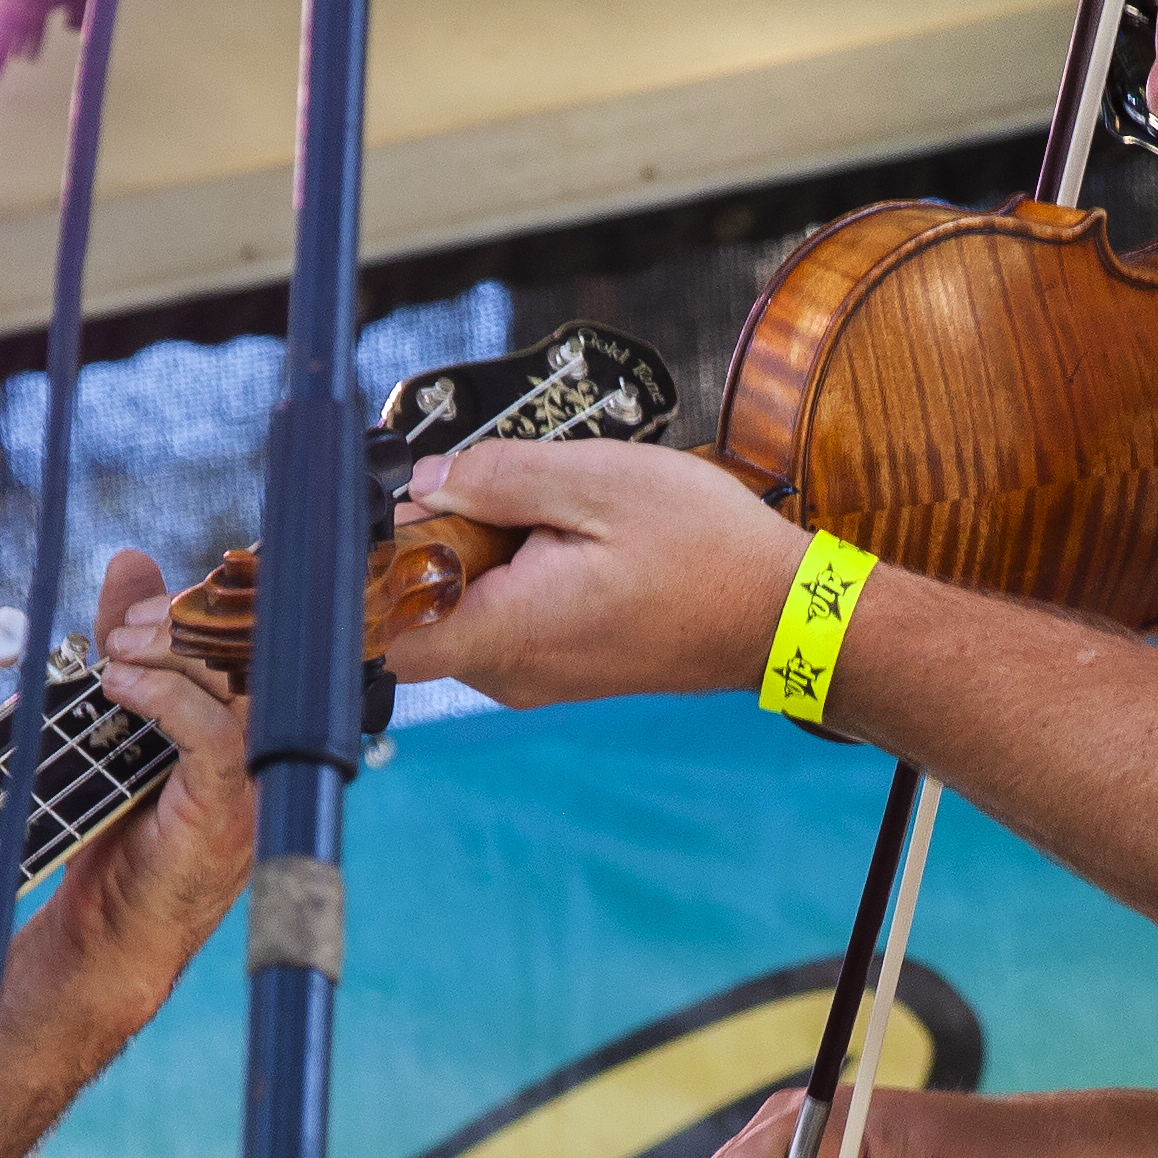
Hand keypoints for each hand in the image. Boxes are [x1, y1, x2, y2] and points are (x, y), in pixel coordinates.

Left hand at [73, 544, 255, 945]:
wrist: (109, 933)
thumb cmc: (116, 831)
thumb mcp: (116, 717)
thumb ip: (131, 642)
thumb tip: (131, 561)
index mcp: (247, 718)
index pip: (251, 635)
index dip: (211, 601)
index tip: (146, 596)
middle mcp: (262, 744)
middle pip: (246, 650)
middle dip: (179, 623)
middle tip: (118, 629)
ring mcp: (252, 777)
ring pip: (232, 685)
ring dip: (165, 654)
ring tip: (110, 654)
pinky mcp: (226, 807)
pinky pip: (211, 735)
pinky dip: (162, 698)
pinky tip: (119, 687)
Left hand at [385, 440, 813, 708]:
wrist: (782, 614)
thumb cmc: (705, 550)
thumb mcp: (598, 481)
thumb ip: (495, 478)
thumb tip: (422, 483)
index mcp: (510, 631)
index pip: (384, 634)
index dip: (376, 573)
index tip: (408, 518)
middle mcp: (511, 673)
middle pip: (418, 612)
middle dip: (440, 546)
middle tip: (504, 498)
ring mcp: (535, 679)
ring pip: (461, 612)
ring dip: (483, 557)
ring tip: (554, 519)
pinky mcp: (558, 671)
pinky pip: (502, 620)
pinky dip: (516, 576)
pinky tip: (572, 543)